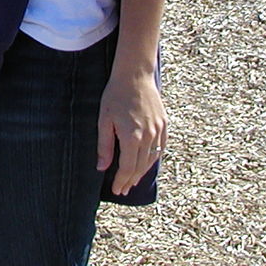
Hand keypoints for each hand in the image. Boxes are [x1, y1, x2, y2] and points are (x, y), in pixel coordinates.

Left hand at [97, 70, 165, 195]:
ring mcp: (158, 130)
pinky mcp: (164, 124)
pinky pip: (161, 148)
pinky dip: (153, 159)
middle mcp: (148, 136)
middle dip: (130, 180)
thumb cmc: (115, 95)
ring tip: (132, 180)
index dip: (121, 180)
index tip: (116, 189)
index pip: (128, 167)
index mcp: (132, 136)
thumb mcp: (104, 119)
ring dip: (142, 172)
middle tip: (123, 190)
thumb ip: (104, 145)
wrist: (135, 75)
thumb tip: (102, 168)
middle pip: (140, 166)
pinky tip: (146, 163)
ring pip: (152, 159)